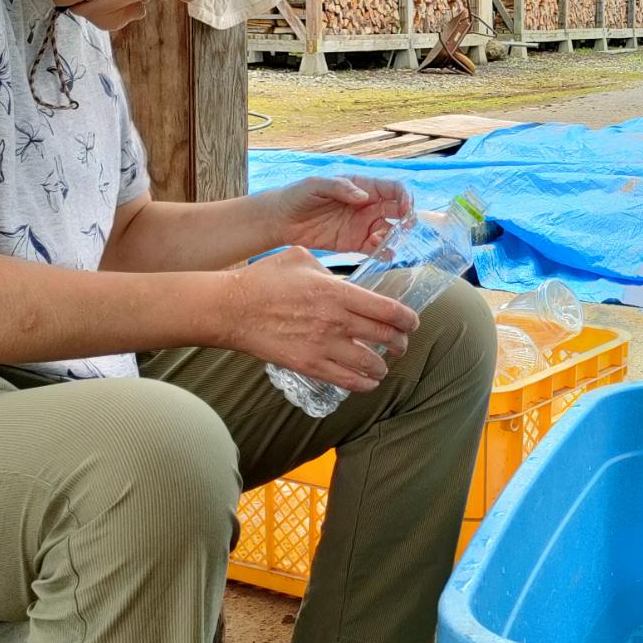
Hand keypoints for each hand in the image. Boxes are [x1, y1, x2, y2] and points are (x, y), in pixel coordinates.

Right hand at [225, 247, 418, 391]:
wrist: (231, 309)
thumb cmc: (263, 279)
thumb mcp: (301, 257)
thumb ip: (329, 269)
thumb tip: (343, 279)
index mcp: (337, 292)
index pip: (388, 310)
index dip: (407, 319)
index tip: (411, 323)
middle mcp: (336, 321)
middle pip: (385, 337)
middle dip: (400, 343)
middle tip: (400, 343)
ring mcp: (323, 346)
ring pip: (370, 364)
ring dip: (383, 366)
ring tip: (384, 364)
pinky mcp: (308, 365)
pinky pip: (347, 381)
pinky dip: (364, 384)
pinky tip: (368, 381)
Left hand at [269, 176, 411, 256]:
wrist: (281, 219)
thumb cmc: (298, 195)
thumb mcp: (316, 185)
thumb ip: (340, 188)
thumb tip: (363, 196)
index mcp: (362, 186)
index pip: (393, 189)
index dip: (405, 197)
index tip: (406, 208)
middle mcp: (367, 205)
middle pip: (397, 210)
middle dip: (406, 219)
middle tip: (406, 229)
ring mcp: (362, 225)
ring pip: (389, 231)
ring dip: (394, 237)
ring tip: (383, 242)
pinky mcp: (354, 242)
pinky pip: (375, 248)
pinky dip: (383, 252)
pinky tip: (382, 254)